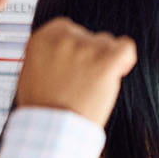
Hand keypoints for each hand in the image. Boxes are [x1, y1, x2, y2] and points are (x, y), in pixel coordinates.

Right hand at [14, 17, 136, 126]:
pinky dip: (125, 61)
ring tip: (94, 85)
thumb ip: (48, 54)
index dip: (75, 46)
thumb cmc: (42, 108)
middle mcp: (64, 38)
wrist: (50, 129)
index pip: (66, 28)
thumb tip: (62, 50)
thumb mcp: (32, 72)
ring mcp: (86, 47)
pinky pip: (126, 48)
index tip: (76, 63)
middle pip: (88, 36)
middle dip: (89, 55)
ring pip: (107, 43)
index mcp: (42, 38)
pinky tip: (117, 73)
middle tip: (84, 80)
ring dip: (105, 60)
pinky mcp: (106, 60)